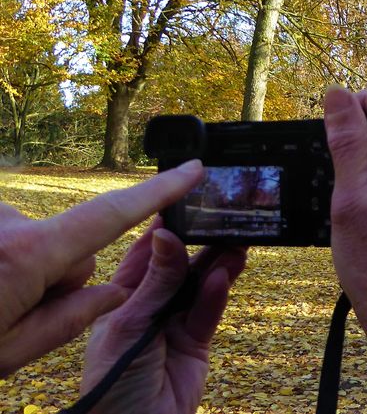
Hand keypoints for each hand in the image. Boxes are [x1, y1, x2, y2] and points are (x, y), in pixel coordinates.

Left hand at [0, 160, 204, 377]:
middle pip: (69, 244)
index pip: (111, 215)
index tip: (191, 170)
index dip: (158, 192)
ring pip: (34, 241)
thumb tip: (113, 291)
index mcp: (27, 257)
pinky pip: (6, 232)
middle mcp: (6, 222)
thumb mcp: (12, 352)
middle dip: (58, 276)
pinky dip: (1, 257)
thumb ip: (74, 317)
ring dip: (21, 270)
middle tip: (13, 315)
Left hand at [80, 221, 246, 413]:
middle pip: (180, 266)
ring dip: (217, 264)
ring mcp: (175, 321)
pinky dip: (217, 293)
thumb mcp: (130, 323)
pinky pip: (209, 310)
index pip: (146, 252)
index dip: (166, 228)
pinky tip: (226, 274)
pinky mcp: (197, 340)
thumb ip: (156, 282)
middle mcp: (150, 303)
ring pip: (200, 285)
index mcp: (122, 294)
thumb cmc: (113, 380)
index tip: (186, 201)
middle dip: (200, 244)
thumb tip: (167, 236)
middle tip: (223, 219)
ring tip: (237, 241)